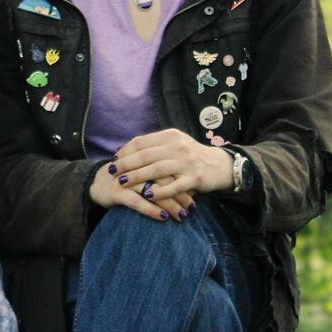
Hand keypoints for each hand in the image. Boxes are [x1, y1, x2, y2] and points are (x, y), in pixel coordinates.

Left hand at [112, 128, 231, 206]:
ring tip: (122, 183)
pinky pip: (174, 186)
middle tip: (111, 171)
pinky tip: (147, 196)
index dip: (125, 151)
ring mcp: (187, 163)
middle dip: (126, 164)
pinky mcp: (195, 178)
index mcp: (171, 136)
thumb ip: (154, 146)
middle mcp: (178, 147)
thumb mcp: (174, 144)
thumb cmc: (190, 156)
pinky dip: (160, 191)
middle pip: (146, 155)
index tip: (114, 159)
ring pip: (157, 170)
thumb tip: (124, 150)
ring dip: (137, 177)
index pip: (142, 142)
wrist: (219, 165)